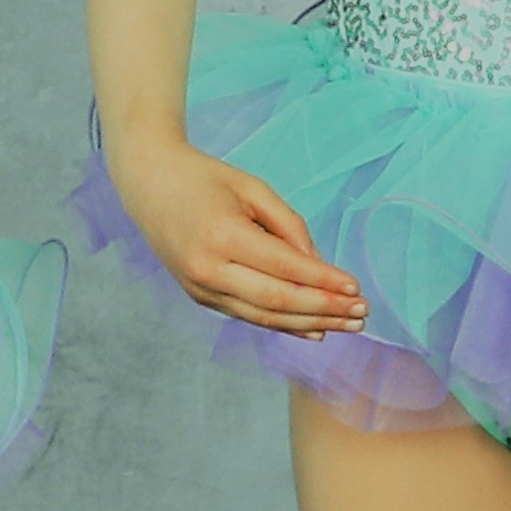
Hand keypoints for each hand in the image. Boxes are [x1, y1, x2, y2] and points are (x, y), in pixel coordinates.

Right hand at [112, 138, 362, 336]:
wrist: (149, 185)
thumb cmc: (206, 179)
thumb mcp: (253, 188)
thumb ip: (288, 226)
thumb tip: (318, 266)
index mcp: (223, 235)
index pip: (285, 268)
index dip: (323, 282)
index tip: (356, 288)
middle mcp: (208, 268)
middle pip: (277, 301)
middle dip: (324, 310)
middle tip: (361, 314)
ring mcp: (200, 287)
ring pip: (264, 317)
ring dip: (310, 324)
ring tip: (347, 325)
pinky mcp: (200, 296)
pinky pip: (249, 316)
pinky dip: (284, 326)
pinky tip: (315, 330)